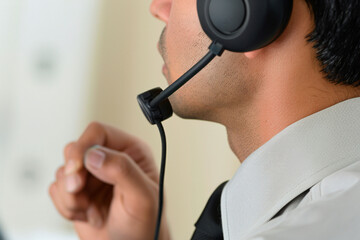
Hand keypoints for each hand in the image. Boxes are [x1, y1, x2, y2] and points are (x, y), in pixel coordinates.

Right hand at [49, 122, 170, 239]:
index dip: (82, 147)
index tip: (77, 170)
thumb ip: (123, 171)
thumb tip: (94, 155)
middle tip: (83, 198)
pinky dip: (66, 207)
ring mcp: (92, 175)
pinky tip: (88, 215)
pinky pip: (56, 189)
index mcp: (130, 151)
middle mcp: (109, 159)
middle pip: (74, 149)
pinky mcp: (78, 191)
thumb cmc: (144, 225)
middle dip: (74, 177)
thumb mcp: (142, 198)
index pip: (97, 132)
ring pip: (63, 171)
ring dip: (72, 197)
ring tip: (93, 211)